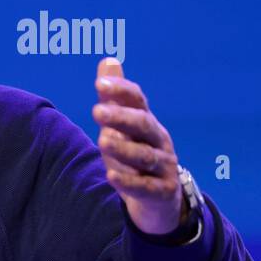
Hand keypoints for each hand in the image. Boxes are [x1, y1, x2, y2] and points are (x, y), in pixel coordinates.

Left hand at [91, 58, 184, 235]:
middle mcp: (158, 141)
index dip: (122, 91)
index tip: (100, 83)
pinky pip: (146, 187)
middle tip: (97, 110)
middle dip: (122, 117)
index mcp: (147, 122)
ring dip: (124, 148)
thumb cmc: (136, 155)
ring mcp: (163, 167)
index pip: (138, 102)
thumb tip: (108, 61)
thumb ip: (115, 98)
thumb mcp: (125, 127)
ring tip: (103, 141)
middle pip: (143, 126)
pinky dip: (129, 182)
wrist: (160, 199)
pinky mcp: (162, 192)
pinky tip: (111, 176)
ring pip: (145, 156)